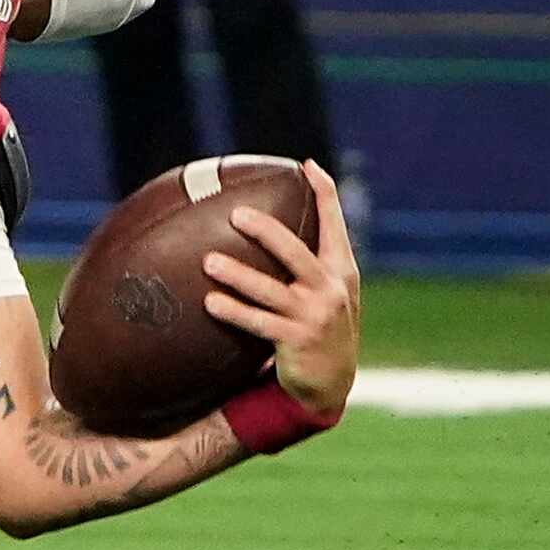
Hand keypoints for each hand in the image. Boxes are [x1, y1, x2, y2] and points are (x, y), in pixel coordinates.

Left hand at [200, 160, 359, 420]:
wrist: (332, 382)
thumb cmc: (320, 325)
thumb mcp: (326, 291)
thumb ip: (308, 260)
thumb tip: (267, 219)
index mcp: (340, 272)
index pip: (335, 226)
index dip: (325, 195)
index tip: (307, 167)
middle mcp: (331, 290)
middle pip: (296, 254)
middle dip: (267, 232)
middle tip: (236, 214)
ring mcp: (315, 317)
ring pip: (271, 290)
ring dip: (238, 276)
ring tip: (209, 262)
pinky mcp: (297, 341)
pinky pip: (259, 323)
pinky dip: (234, 311)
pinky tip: (210, 302)